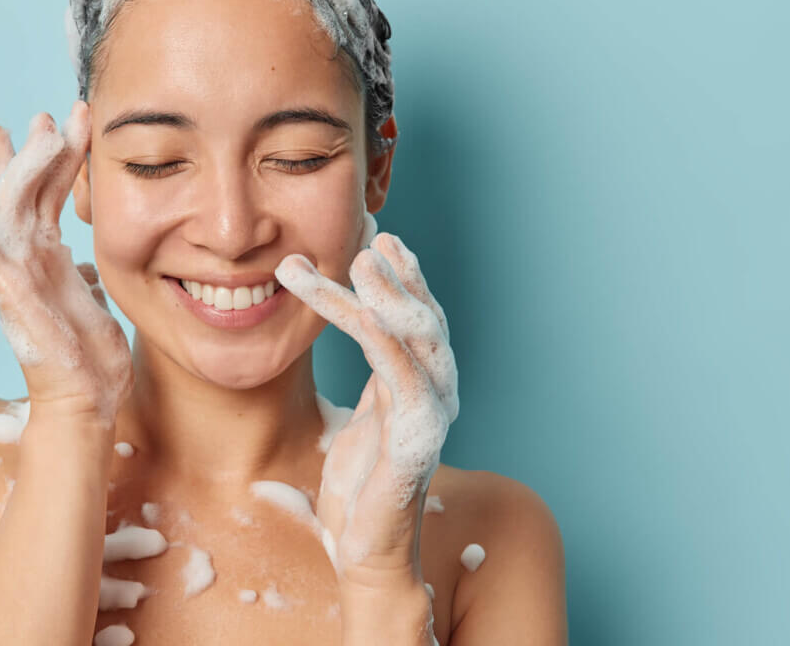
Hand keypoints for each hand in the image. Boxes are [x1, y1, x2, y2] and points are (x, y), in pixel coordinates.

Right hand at [0, 100, 132, 425]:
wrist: (85, 404)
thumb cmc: (92, 364)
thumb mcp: (97, 306)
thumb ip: (86, 281)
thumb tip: (87, 269)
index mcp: (48, 260)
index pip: (49, 196)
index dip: (57, 158)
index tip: (66, 121)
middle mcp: (28, 261)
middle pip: (23, 192)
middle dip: (30, 150)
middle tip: (38, 113)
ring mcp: (16, 276)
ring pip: (6, 208)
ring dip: (9, 167)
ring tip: (13, 130)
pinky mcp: (11, 296)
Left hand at [274, 233, 458, 584]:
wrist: (365, 552)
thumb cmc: (357, 491)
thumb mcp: (358, 422)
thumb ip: (367, 384)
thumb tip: (353, 345)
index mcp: (420, 387)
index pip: (417, 319)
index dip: (403, 277)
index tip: (380, 237)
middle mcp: (436, 393)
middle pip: (424, 318)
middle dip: (398, 275)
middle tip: (371, 236)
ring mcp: (431, 412)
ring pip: (413, 335)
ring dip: (387, 292)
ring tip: (362, 257)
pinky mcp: (414, 434)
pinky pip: (398, 370)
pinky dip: (380, 332)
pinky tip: (360, 304)